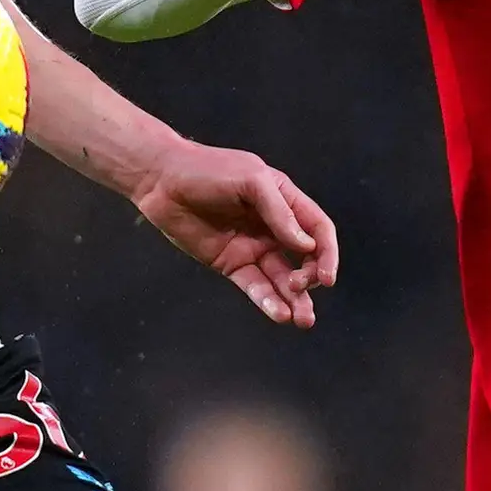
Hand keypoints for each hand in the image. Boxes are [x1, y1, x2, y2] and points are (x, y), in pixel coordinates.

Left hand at [126, 137, 339, 328]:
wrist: (162, 180)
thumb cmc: (207, 170)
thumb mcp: (251, 180)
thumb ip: (280, 212)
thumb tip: (306, 246)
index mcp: (285, 200)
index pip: (318, 230)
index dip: (328, 253)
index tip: (327, 276)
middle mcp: (273, 227)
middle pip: (306, 259)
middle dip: (310, 277)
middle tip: (299, 286)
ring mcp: (253, 247)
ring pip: (282, 279)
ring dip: (295, 300)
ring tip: (302, 320)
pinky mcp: (231, 264)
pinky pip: (255, 286)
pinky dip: (267, 300)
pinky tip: (279, 313)